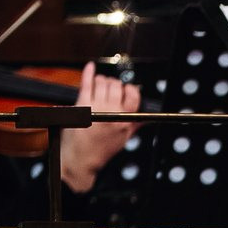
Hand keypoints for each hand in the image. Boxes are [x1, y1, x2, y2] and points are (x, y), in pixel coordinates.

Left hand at [60, 63, 141, 191]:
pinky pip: (86, 83)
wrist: (81, 160)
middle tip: (109, 90)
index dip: (129, 89)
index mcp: (124, 120)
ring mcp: (97, 107)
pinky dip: (88, 72)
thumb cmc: (100, 151)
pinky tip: (90, 67)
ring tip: (99, 87)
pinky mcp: (81, 105)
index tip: (125, 90)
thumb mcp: (123, 139)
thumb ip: (135, 126)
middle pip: (117, 85)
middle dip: (113, 84)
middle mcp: (112, 112)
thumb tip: (147, 118)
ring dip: (101, 81)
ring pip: (102, 81)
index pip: (133, 94)